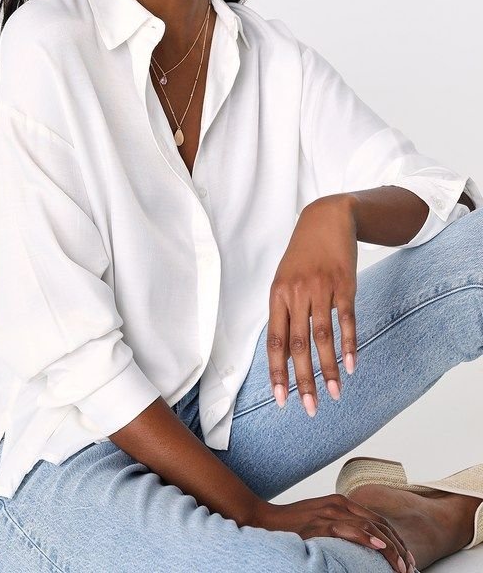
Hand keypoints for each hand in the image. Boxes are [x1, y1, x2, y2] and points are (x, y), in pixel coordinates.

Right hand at [251, 496, 416, 572]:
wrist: (266, 519)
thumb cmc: (292, 523)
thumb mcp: (321, 520)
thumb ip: (341, 525)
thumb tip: (362, 543)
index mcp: (342, 502)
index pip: (378, 520)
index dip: (396, 539)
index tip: (406, 558)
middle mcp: (340, 504)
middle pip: (379, 523)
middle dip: (399, 546)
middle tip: (410, 567)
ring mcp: (331, 512)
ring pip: (370, 528)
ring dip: (390, 548)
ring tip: (401, 565)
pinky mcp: (321, 523)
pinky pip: (350, 530)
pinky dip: (367, 538)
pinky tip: (380, 547)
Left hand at [268, 196, 357, 414]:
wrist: (327, 218)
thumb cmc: (302, 255)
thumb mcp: (284, 279)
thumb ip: (284, 313)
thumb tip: (282, 352)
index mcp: (277, 295)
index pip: (275, 341)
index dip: (277, 372)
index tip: (281, 399)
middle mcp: (297, 294)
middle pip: (299, 345)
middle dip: (304, 380)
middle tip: (310, 408)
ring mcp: (321, 289)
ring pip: (323, 337)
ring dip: (329, 370)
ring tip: (334, 395)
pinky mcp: (345, 285)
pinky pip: (346, 320)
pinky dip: (350, 345)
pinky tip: (352, 366)